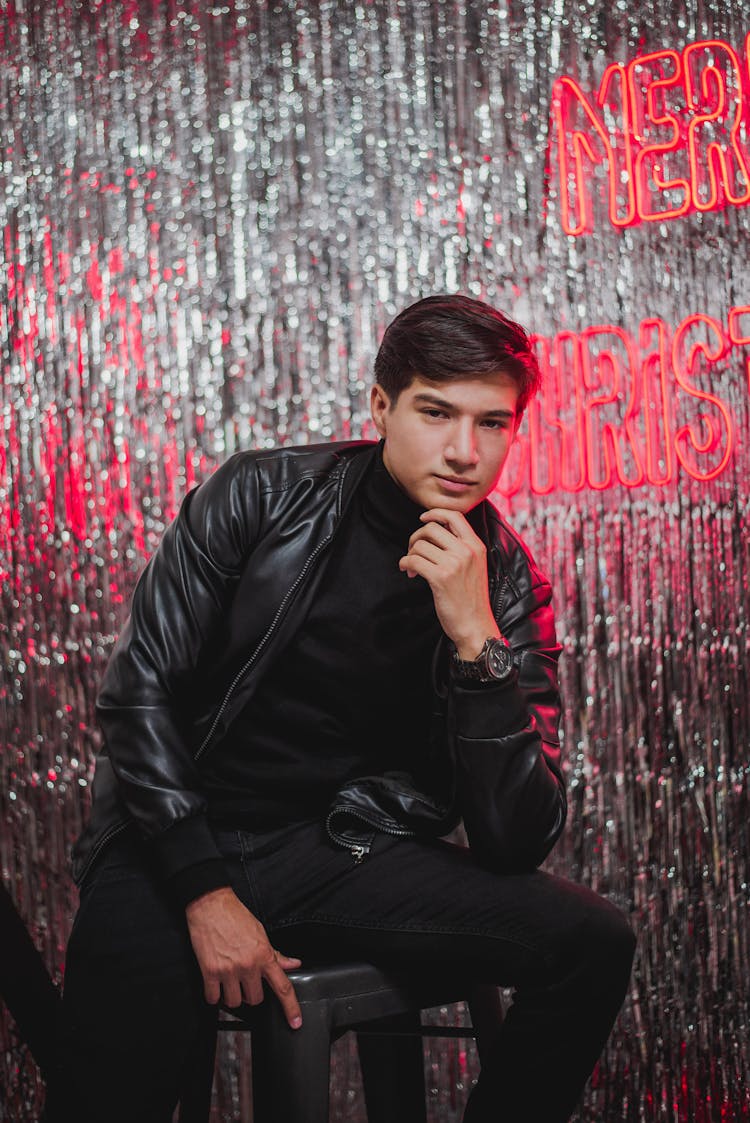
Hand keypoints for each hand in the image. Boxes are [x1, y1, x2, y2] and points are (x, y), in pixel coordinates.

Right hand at [185, 887, 302, 1027]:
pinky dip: (214, 995)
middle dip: (251, 993)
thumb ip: (276, 953)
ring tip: (230, 981)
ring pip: (235, 1002)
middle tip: (246, 980)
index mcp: (264, 955)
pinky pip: (213, 998)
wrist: (211, 905)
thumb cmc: (235, 916)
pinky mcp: (210, 972)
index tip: (295, 1023)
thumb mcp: (261, 932)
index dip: (291, 1008)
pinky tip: (215, 984)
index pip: (283, 987)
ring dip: (232, 996)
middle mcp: (248, 965)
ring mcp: (229, 970)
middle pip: (256, 999)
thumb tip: (293, 963)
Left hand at [399, 508, 499, 657]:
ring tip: (413, 568)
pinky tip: (409, 573)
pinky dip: (405, 564)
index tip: (423, 519)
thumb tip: (435, 533)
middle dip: (416, 537)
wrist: (476, 626)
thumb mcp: (475, 567)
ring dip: (410, 555)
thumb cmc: (471, 599)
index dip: (435, 513)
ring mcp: (454, 564)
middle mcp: (467, 551)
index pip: (455, 515)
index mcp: (476, 546)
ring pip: (420, 545)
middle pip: (431, 528)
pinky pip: (413, 560)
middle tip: (413, 551)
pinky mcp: (440, 578)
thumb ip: (461, 549)